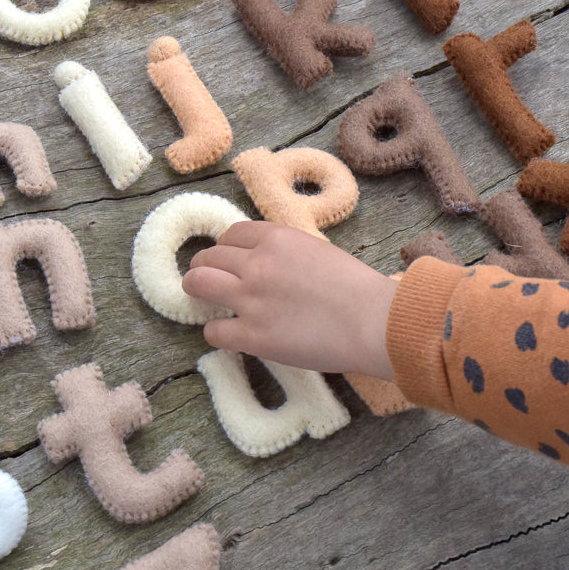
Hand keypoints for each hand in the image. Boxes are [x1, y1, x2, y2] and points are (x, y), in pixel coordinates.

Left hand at [182, 221, 396, 377]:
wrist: (373, 321)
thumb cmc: (359, 290)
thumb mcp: (319, 251)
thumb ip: (288, 253)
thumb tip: (268, 263)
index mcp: (276, 238)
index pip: (232, 234)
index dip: (226, 247)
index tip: (229, 259)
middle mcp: (257, 264)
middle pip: (209, 257)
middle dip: (205, 266)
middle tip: (209, 279)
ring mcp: (251, 299)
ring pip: (198, 284)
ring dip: (196, 289)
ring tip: (201, 299)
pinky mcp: (252, 336)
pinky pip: (213, 330)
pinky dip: (216, 331)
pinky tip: (229, 333)